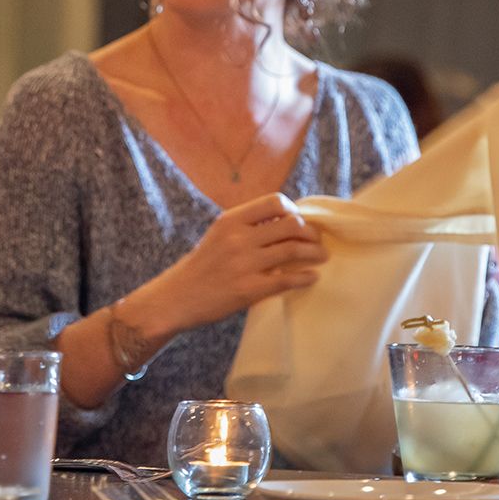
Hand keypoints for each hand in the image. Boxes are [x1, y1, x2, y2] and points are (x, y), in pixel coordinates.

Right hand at [140, 193, 324, 333]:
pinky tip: (312, 277)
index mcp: (231, 220)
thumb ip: (247, 225)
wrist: (176, 297)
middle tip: (316, 240)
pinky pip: (288, 280)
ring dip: (315, 253)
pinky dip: (306, 277)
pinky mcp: (249, 289)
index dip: (293, 210)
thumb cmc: (202, 265)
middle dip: (309, 232)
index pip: (275, 202)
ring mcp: (244, 264)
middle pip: (291, 224)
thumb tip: (285, 219)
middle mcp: (239, 238)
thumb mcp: (219, 234)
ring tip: (322, 256)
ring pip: (294, 250)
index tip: (298, 221)